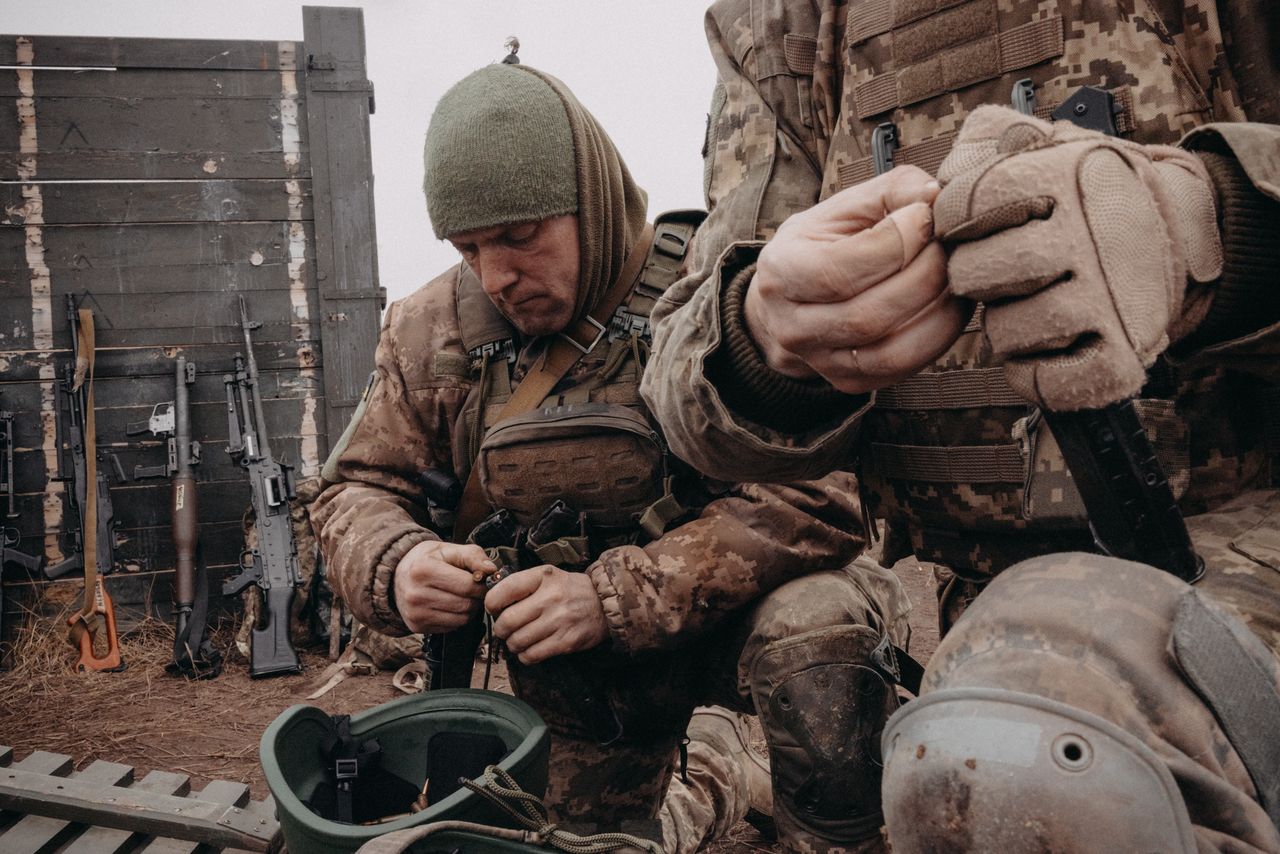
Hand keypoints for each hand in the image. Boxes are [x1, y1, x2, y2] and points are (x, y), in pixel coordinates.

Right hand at [392, 539, 494, 633]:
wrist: (396, 575)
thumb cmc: (427, 560)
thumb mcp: (448, 549)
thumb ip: (473, 556)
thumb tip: (492, 570)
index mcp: (423, 570)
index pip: (468, 586)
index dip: (482, 584)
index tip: (483, 580)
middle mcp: (416, 594)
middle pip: (465, 605)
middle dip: (477, 598)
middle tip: (475, 589)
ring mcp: (415, 613)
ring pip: (461, 619)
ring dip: (469, 609)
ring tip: (463, 596)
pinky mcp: (417, 626)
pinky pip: (451, 627)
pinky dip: (457, 618)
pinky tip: (451, 605)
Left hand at [484, 566, 606, 664]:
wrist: (604, 604)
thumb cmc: (570, 590)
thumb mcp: (548, 576)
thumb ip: (522, 584)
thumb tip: (492, 602)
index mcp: (543, 577)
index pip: (504, 590)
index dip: (492, 603)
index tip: (494, 609)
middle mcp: (551, 598)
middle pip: (507, 621)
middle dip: (500, 629)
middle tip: (505, 629)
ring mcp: (559, 621)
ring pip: (517, 641)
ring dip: (512, 644)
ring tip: (518, 639)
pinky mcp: (566, 641)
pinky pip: (532, 655)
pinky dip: (525, 656)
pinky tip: (530, 648)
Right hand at [748, 165, 971, 393]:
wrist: (792, 299)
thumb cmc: (824, 243)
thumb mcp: (845, 207)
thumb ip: (892, 191)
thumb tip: (936, 198)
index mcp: (781, 271)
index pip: (840, 270)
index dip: (896, 242)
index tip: (925, 216)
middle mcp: (792, 326)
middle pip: (868, 315)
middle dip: (925, 276)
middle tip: (949, 246)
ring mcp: (819, 361)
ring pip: (890, 351)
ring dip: (938, 311)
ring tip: (955, 275)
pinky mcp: (849, 381)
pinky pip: (903, 369)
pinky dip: (938, 335)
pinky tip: (949, 303)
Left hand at [934, 105, 1221, 410]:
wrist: (1178, 231)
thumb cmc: (1092, 193)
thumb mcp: (1049, 144)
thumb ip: (987, 139)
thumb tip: (943, 170)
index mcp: (1068, 177)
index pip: (968, 202)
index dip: (952, 219)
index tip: (964, 225)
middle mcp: (1091, 236)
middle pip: (977, 273)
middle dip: (971, 275)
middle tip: (992, 271)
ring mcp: (1111, 300)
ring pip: (1007, 331)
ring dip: (1001, 325)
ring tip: (1023, 305)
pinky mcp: (1123, 353)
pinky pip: (1048, 381)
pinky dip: (1031, 372)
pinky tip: (1040, 347)